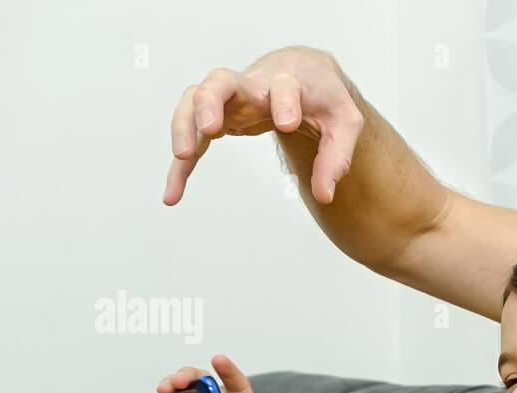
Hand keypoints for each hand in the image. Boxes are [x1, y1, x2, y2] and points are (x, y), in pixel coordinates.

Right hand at [164, 46, 363, 205]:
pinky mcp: (217, 117)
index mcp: (289, 83)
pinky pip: (192, 136)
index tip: (286, 123)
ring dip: (184, 127)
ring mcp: (230, 99)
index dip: (284, 102)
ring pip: (194, 102)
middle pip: (221, 82)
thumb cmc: (322, 97)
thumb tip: (325, 196)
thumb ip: (336, 157)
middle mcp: (253, 86)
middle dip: (211, 102)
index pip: (284, 87)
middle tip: (209, 129)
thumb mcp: (343, 124)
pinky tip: (174, 194)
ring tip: (182, 157)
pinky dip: (181, 165)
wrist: (302, 72)